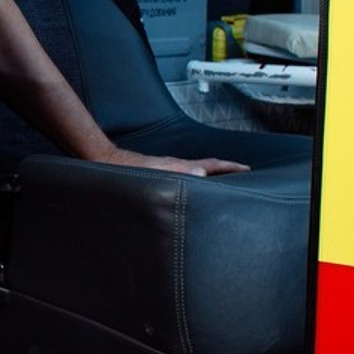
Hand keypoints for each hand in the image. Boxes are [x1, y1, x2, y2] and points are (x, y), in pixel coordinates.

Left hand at [92, 146, 249, 176]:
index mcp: (180, 166)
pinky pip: (183, 177)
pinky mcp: (157, 174)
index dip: (230, 167)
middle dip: (225, 173)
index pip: (212, 165)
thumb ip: (178, 174)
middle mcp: (176, 166)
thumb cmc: (126, 171)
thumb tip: (201, 175)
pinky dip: (194, 183)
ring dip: (210, 178)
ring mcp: (167, 169)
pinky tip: (190, 190)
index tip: (247, 169)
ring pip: (195, 173)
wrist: (105, 163)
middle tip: (241, 178)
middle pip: (207, 168)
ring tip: (221, 187)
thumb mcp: (155, 175)